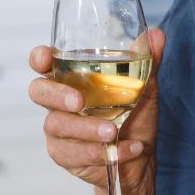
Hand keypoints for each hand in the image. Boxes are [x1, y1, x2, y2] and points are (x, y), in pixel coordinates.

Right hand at [27, 28, 163, 194]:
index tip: (46, 57)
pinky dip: (102, 152)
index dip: (39, 58)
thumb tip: (156, 35)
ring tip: (113, 132)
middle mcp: (58, 101)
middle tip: (79, 102)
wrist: (140, 159)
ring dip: (87, 129)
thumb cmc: (135, 117)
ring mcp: (58, 128)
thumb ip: (148, 61)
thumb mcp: (145, 89)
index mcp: (72, 78)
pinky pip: (74, 153)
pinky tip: (127, 149)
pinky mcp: (63, 154)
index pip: (44, 63)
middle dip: (57, 95)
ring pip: (57, 125)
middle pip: (39, 92)